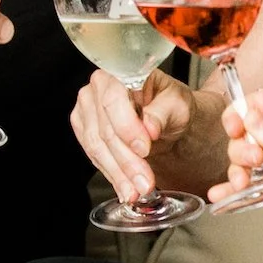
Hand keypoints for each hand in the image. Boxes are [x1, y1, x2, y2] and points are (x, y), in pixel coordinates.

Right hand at [70, 67, 201, 204]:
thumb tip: (149, 127)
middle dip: (127, 161)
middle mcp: (97, 87)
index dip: (127, 128)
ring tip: (137, 191)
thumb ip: (163, 113)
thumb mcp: (178, 105)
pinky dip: (112, 175)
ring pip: (97, 147)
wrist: (165, 119)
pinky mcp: (84, 129)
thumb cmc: (172, 105)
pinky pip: (94, 156)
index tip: (145, 149)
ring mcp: (87, 109)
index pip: (114, 100)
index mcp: (120, 71)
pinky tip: (125, 187)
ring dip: (119, 174)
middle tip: (145, 182)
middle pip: (105, 130)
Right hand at [223, 86, 262, 228]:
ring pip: (252, 158)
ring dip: (239, 167)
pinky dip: (242, 187)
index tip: (235, 127)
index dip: (243, 112)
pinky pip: (261, 181)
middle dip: (242, 144)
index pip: (261, 101)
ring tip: (241, 180)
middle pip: (251, 131)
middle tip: (252, 158)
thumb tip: (248, 123)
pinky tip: (224, 194)